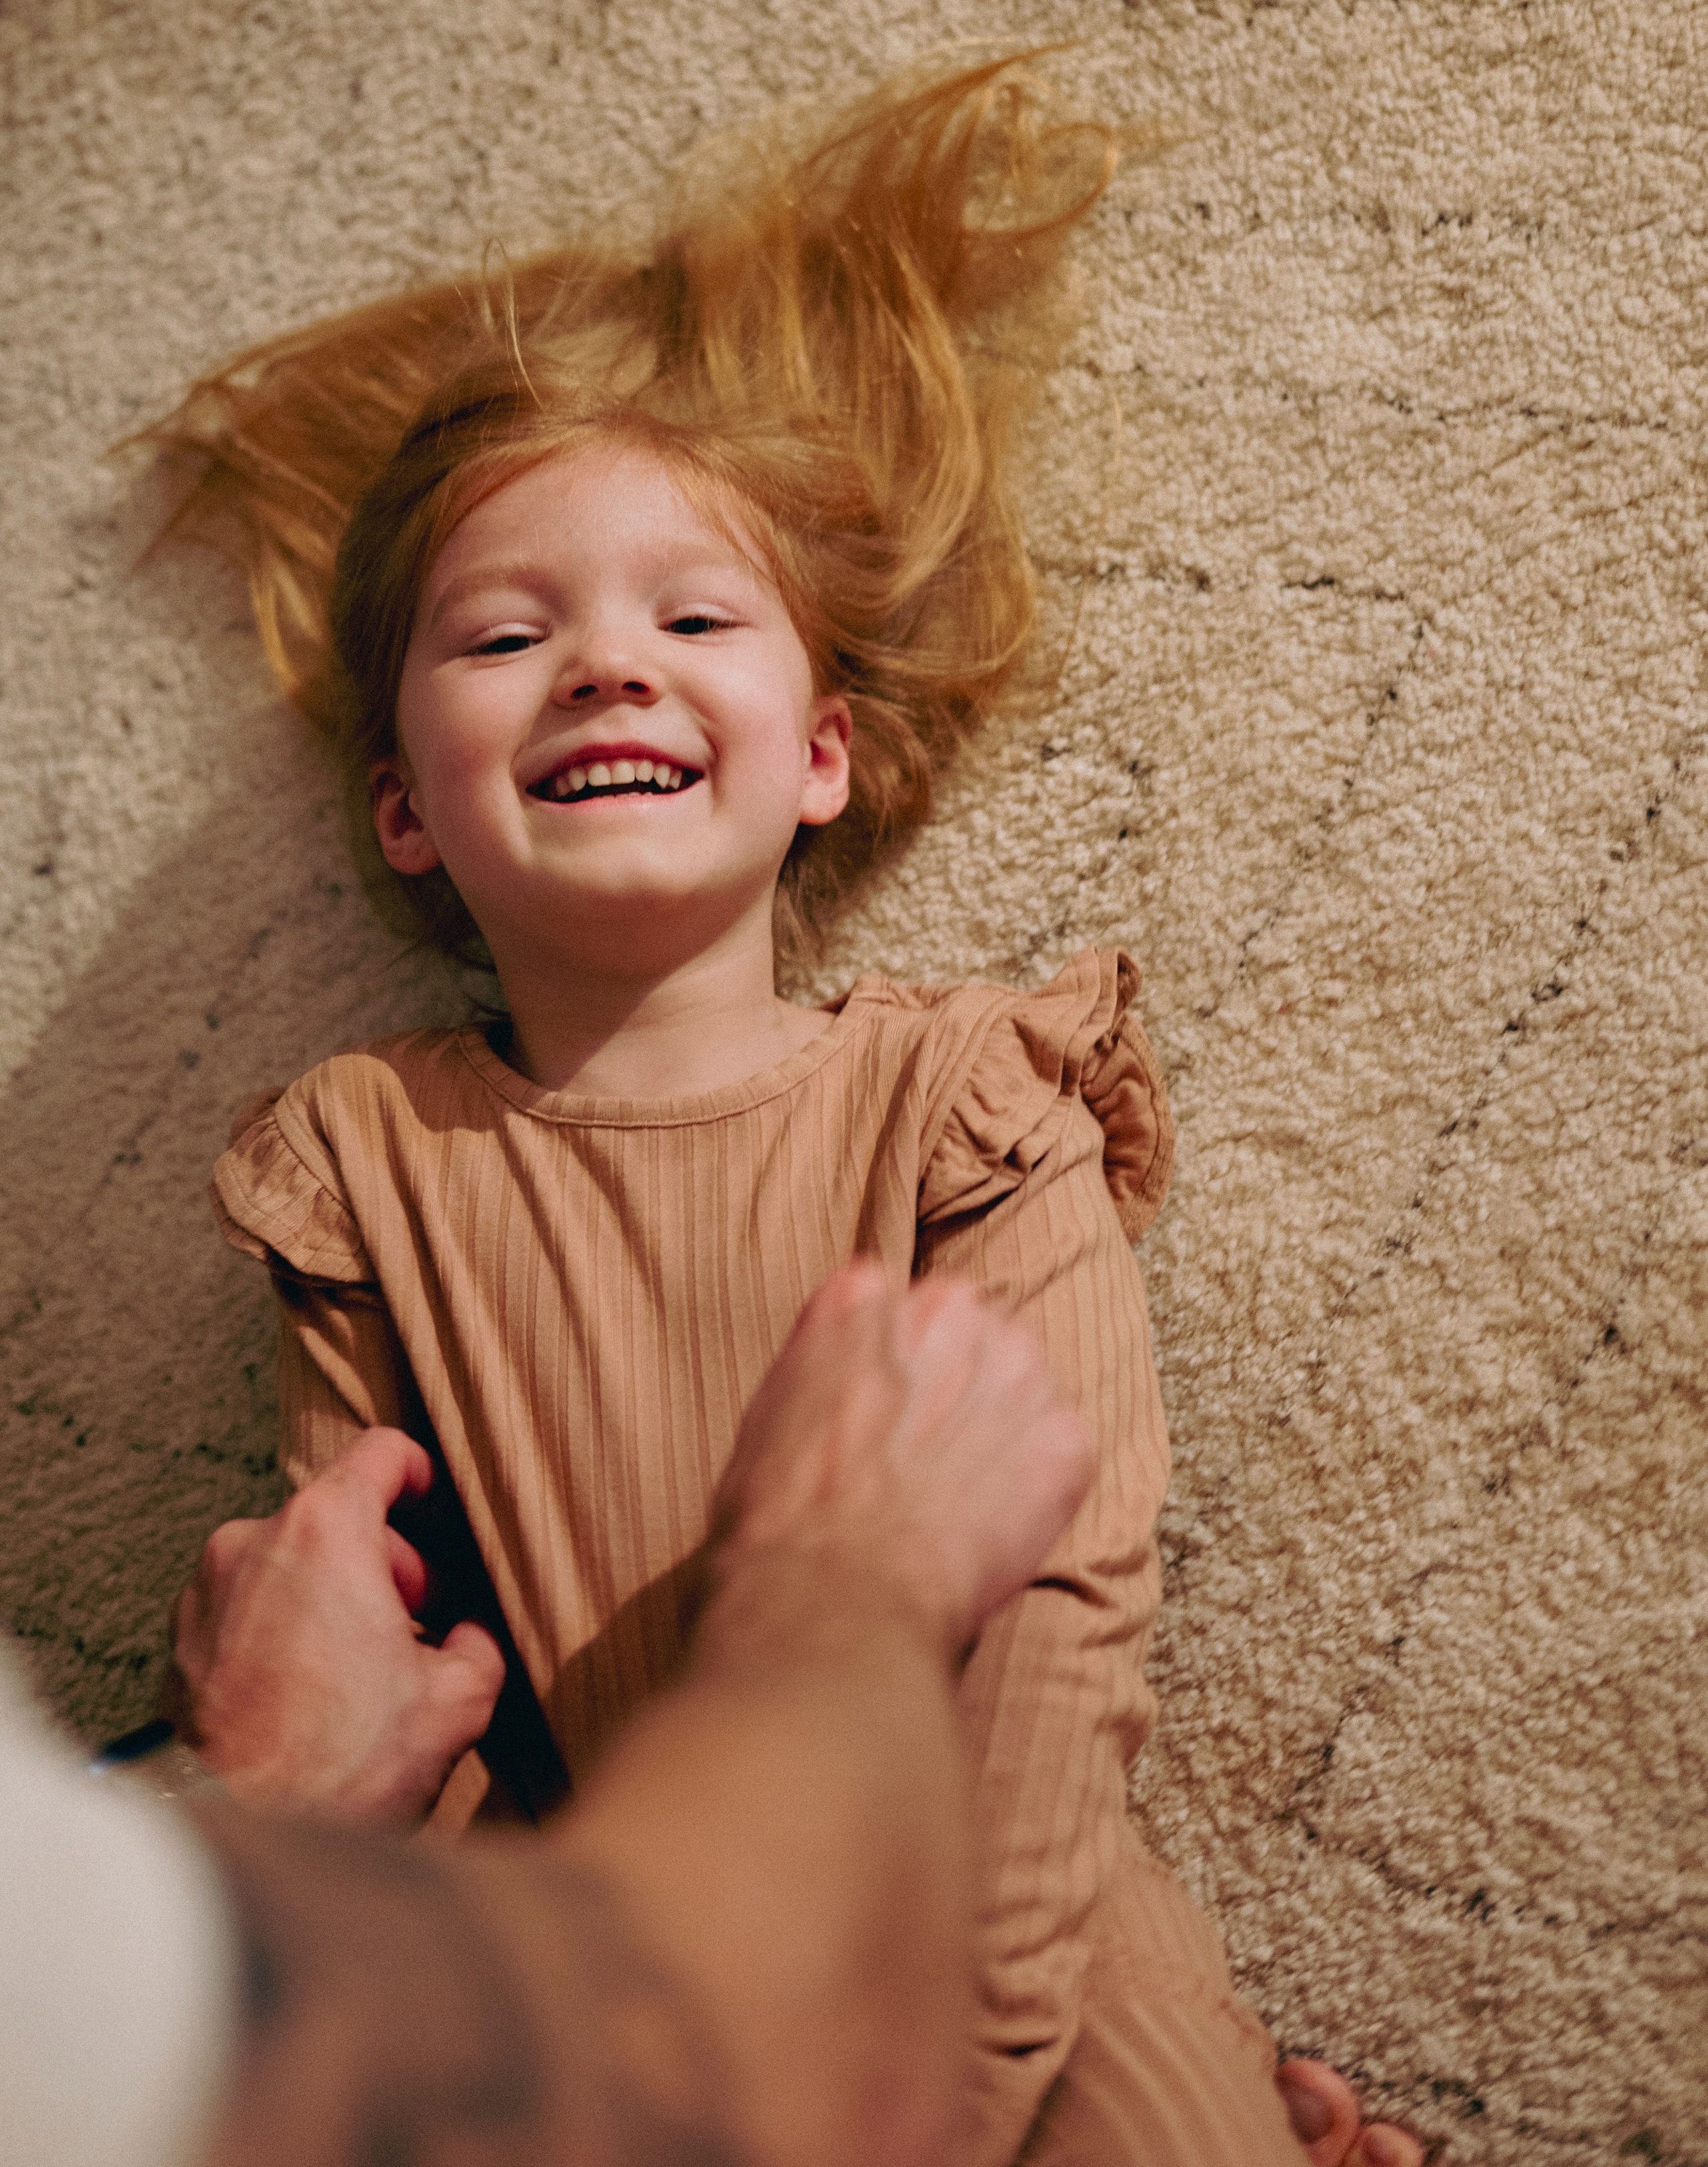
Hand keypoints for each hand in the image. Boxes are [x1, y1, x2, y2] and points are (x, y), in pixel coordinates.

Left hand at [166, 1429, 505, 1823]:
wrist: (247, 1838)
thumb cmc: (346, 1763)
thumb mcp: (458, 1697)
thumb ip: (475, 1643)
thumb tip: (465, 1640)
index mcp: (325, 1532)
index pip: (380, 1453)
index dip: (419, 1474)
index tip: (433, 1505)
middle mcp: (252, 1544)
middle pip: (335, 1517)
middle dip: (381, 1562)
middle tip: (412, 1622)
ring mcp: (205, 1594)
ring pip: (287, 1567)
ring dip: (327, 1599)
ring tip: (357, 1669)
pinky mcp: (176, 1646)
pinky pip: (244, 1613)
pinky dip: (280, 1634)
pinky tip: (307, 1697)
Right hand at [711, 1261, 1092, 1656]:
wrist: (832, 1593)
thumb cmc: (784, 1520)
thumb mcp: (774, 1407)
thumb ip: (830, 1362)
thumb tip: (856, 1376)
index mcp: (865, 1293)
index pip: (905, 1307)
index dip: (901, 1368)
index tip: (893, 1412)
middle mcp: (947, 1309)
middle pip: (976, 1331)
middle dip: (963, 1385)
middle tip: (933, 1459)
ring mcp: (1015, 1367)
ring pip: (1027, 1383)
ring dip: (1006, 1429)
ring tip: (963, 1498)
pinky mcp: (1063, 1435)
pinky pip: (1062, 1449)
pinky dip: (1040, 1488)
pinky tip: (990, 1529)